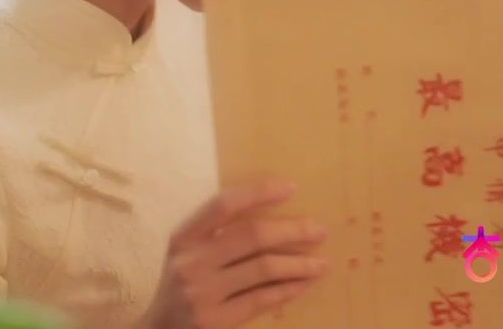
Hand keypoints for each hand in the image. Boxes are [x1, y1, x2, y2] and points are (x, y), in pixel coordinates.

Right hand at [139, 180, 328, 328]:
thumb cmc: (180, 286)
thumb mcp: (186, 255)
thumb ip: (215, 236)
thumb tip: (273, 218)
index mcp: (183, 238)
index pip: (224, 205)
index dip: (258, 193)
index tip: (290, 188)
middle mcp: (191, 262)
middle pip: (251, 235)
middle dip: (292, 230)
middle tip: (320, 230)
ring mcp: (203, 293)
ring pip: (263, 268)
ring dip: (300, 264)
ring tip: (322, 263)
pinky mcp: (216, 321)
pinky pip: (263, 299)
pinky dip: (289, 289)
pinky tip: (305, 283)